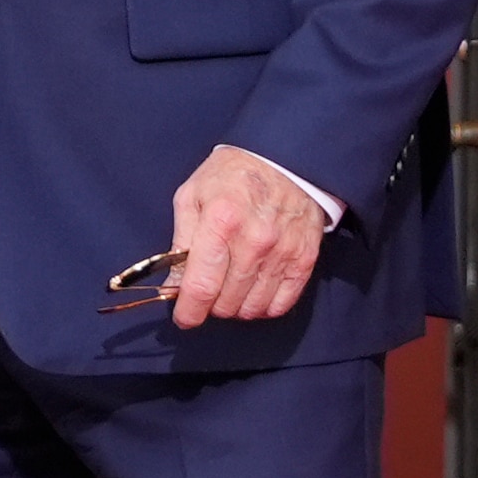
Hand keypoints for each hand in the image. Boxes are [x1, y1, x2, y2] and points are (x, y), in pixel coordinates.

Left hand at [166, 145, 326, 329]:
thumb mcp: (192, 195)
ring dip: (236, 306)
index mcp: (221, 221)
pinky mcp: (304, 259)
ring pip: (252, 308)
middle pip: (226, 302)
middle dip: (210, 304)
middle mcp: (254, 241)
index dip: (189, 311)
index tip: (184, 318)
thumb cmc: (230, 177)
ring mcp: (282, 252)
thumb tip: (174, 286)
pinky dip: (263, 306)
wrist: (283, 160)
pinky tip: (254, 289)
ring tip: (230, 286)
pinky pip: (281, 305)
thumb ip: (180, 241)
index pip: (201, 285)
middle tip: (208, 288)